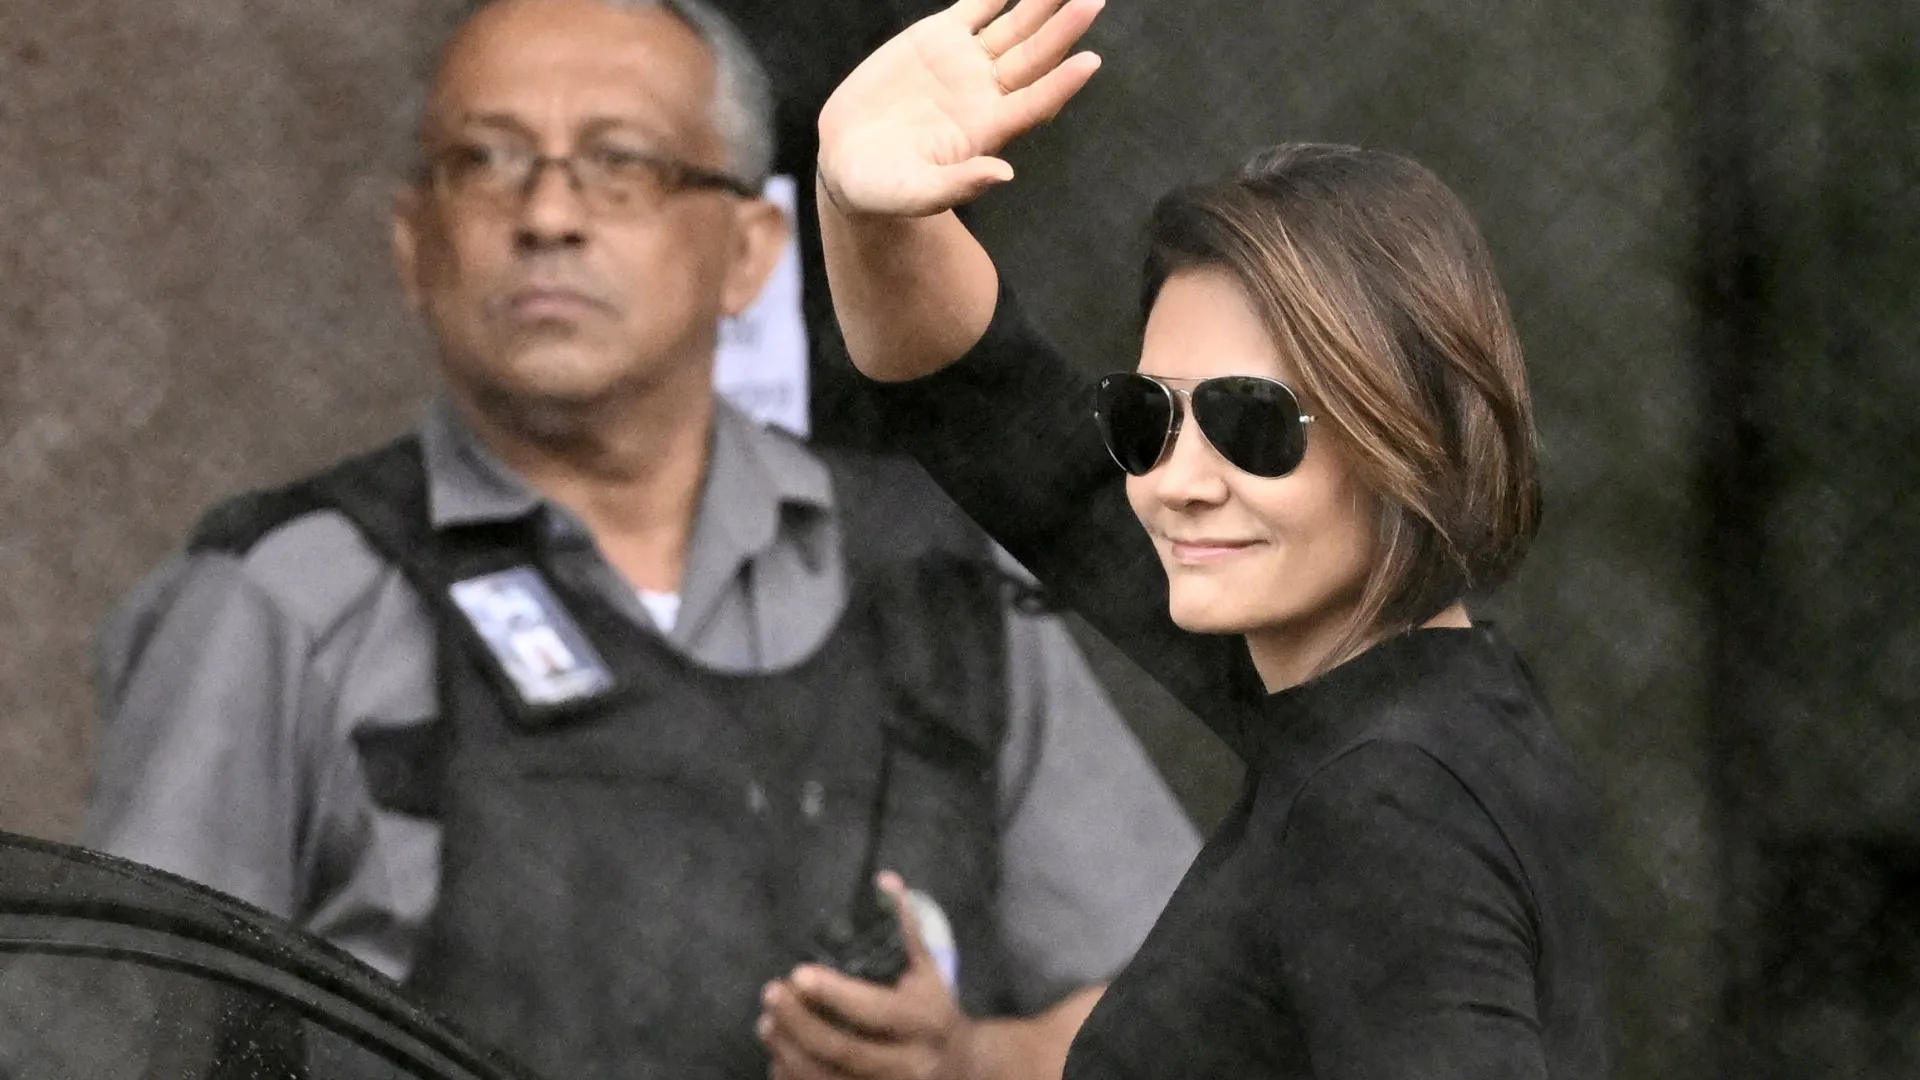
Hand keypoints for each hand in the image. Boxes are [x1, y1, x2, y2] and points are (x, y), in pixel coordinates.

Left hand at [758, 872, 976, 1079]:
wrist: (960, 1069)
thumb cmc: (934, 1011)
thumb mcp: (928, 970)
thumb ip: (904, 928)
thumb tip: (884, 882)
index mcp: (924, 1023)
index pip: (875, 1012)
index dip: (834, 994)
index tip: (797, 973)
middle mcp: (908, 1065)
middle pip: (843, 1051)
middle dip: (800, 1023)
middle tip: (771, 993)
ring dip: (788, 1051)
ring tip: (767, 1022)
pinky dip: (793, 1078)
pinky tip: (779, 1054)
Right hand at [817, 0, 1106, 218]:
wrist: (849, 160)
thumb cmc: (883, 188)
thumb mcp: (916, 194)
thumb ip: (959, 185)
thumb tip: (1004, 175)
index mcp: (987, 131)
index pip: (1035, 103)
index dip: (1062, 84)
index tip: (1090, 62)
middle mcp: (986, 93)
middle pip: (1034, 58)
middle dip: (1063, 30)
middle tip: (1092, 1)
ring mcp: (965, 62)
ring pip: (1013, 26)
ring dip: (1040, 3)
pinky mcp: (938, 38)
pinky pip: (975, 6)